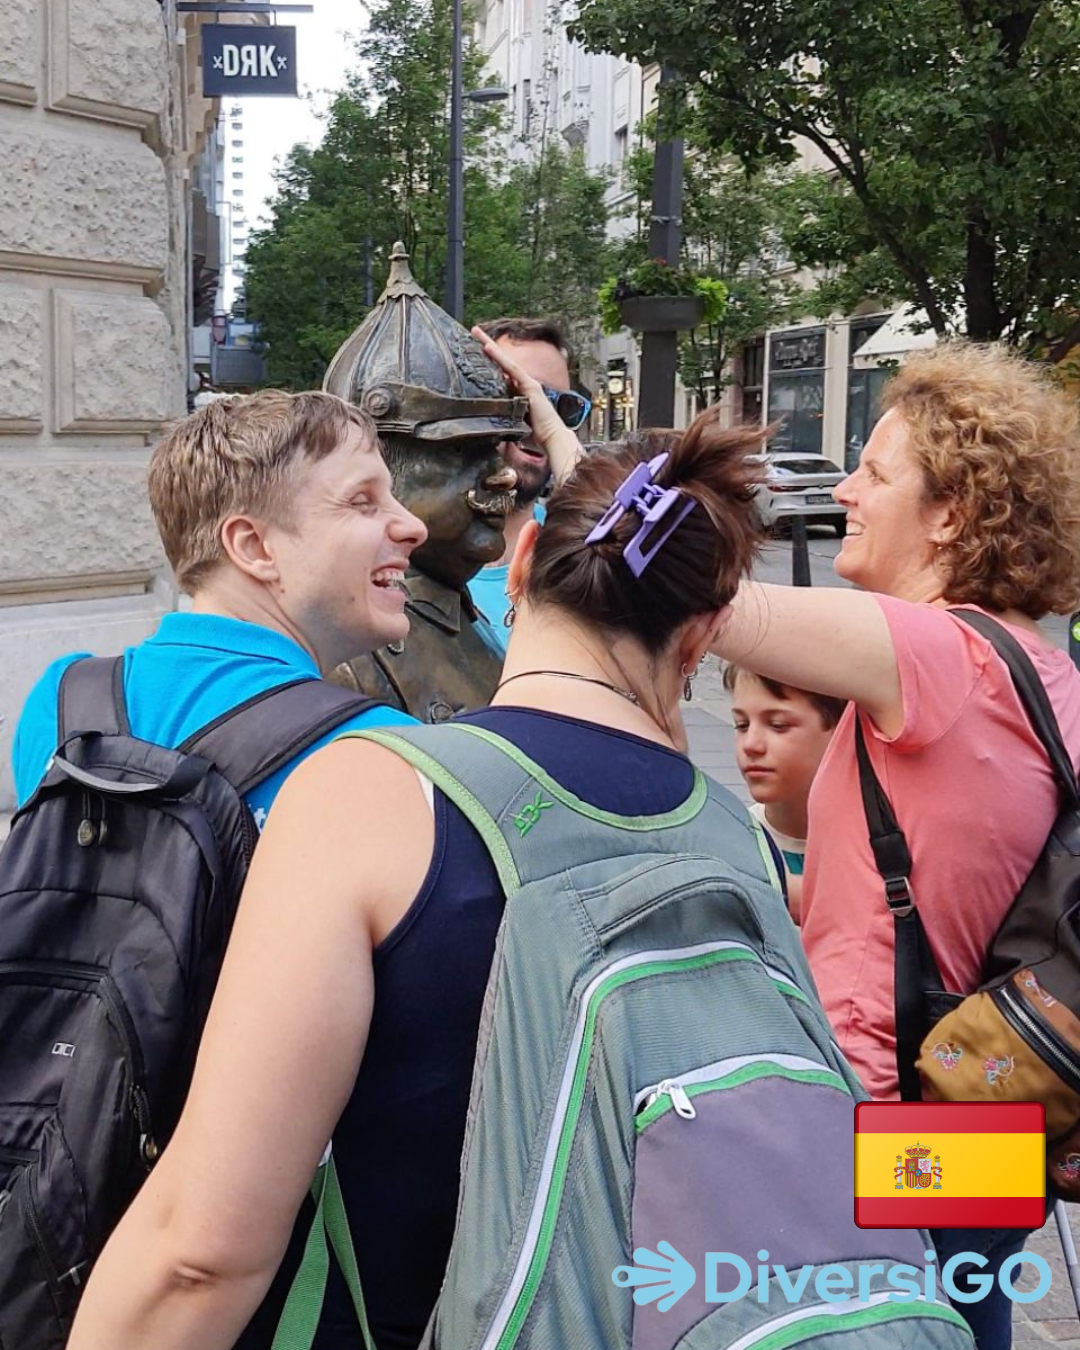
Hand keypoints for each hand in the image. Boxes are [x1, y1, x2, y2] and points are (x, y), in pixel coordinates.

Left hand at [471, 326, 582, 486]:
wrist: (550, 438)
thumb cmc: (533, 435)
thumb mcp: (511, 425)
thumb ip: (500, 422)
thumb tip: (485, 431)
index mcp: (516, 392)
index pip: (500, 372)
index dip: (489, 360)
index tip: (476, 349)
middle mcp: (521, 384)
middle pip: (501, 362)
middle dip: (487, 345)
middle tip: (474, 331)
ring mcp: (526, 383)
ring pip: (504, 360)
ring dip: (490, 345)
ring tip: (476, 332)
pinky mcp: (529, 385)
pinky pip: (511, 368)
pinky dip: (499, 357)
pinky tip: (488, 347)